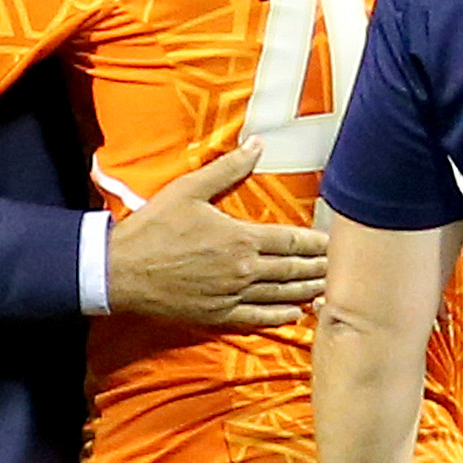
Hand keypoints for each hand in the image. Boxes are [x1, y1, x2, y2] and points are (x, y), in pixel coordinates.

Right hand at [104, 143, 327, 329]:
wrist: (121, 271)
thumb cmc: (154, 227)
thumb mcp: (189, 189)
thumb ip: (228, 169)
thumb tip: (258, 144)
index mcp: (240, 238)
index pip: (290, 241)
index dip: (315, 243)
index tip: (333, 243)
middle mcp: (243, 270)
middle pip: (292, 270)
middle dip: (318, 269)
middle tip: (341, 268)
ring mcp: (232, 296)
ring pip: (280, 295)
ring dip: (306, 291)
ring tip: (328, 289)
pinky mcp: (218, 315)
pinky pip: (258, 318)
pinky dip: (280, 316)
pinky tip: (295, 314)